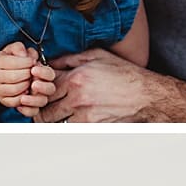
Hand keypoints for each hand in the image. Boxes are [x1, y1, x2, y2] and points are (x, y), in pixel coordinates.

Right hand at [0, 43, 35, 107]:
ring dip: (27, 85)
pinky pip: (14, 102)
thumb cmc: (13, 60)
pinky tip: (27, 89)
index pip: (13, 63)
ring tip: (30, 80)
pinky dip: (24, 96)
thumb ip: (19, 48)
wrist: (4, 74)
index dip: (27, 62)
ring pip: (14, 90)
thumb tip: (24, 55)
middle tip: (33, 72)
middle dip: (28, 74)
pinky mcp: (3, 100)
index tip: (33, 61)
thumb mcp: (14, 50)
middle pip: (14, 77)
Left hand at [44, 49, 165, 121]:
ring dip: (52, 120)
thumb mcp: (97, 56)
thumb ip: (69, 59)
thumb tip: (48, 62)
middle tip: (42, 107)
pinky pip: (69, 129)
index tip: (38, 92)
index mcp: (75, 78)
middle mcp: (77, 98)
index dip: (37, 91)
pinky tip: (72, 119)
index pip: (42, 88)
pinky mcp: (92, 127)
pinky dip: (67, 126)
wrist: (147, 95)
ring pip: (54, 123)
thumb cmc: (123, 73)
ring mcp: (84, 115)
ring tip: (57, 114)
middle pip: (44, 110)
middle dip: (41, 109)